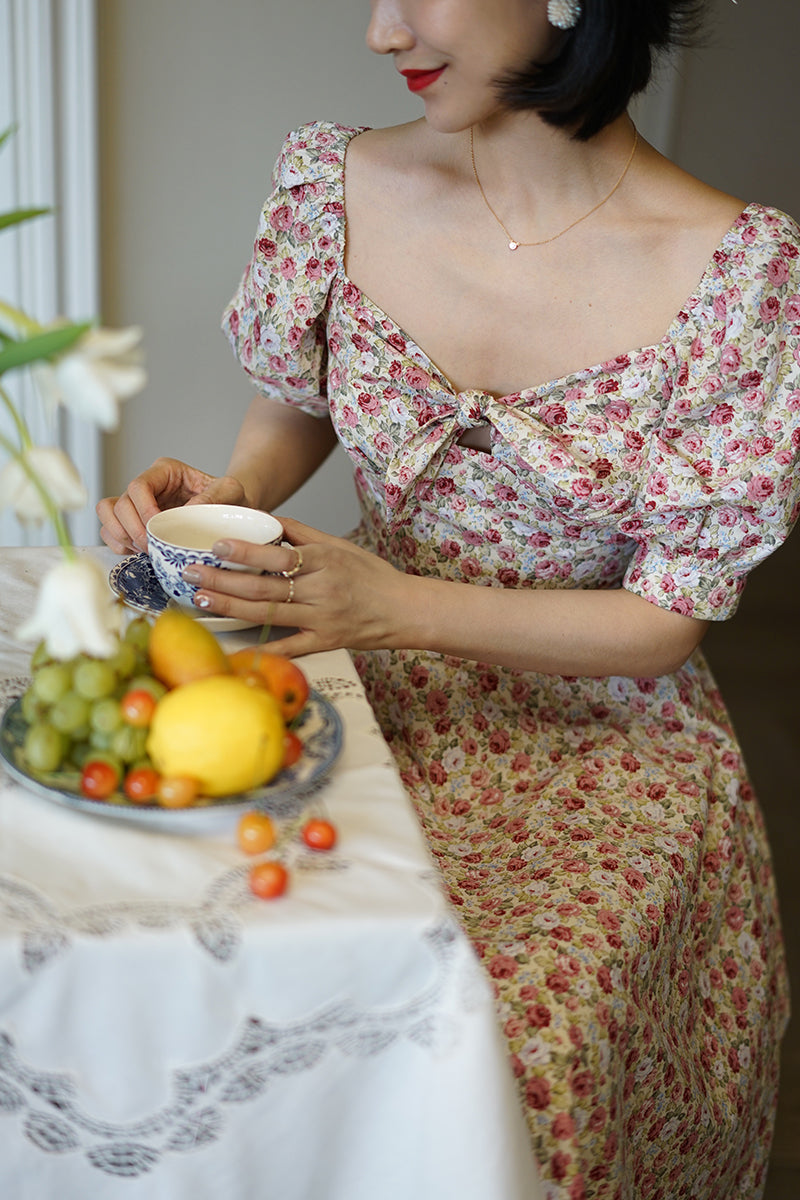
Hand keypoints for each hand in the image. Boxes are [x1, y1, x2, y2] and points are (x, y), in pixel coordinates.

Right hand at [96, 457, 247, 553]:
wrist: (230, 510)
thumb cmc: (228, 497)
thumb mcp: (231, 491)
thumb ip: (214, 496)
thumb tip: (187, 512)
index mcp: (164, 471)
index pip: (138, 485)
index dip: (143, 508)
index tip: (157, 527)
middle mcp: (146, 486)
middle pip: (119, 503)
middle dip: (132, 529)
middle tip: (152, 546)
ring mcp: (136, 504)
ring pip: (107, 514)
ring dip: (121, 536)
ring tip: (144, 550)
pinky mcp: (133, 522)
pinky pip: (110, 530)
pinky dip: (118, 544)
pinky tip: (137, 553)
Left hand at [181, 516, 417, 657]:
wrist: (404, 610)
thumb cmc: (372, 576)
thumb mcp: (340, 545)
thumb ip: (302, 533)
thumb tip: (265, 520)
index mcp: (325, 562)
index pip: (278, 555)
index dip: (245, 552)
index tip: (216, 546)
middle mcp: (321, 591)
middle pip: (264, 587)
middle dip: (222, 580)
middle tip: (190, 573)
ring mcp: (321, 619)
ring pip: (268, 614)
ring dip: (230, 607)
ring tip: (201, 598)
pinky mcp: (325, 643)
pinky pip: (288, 647)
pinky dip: (262, 648)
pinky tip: (233, 645)